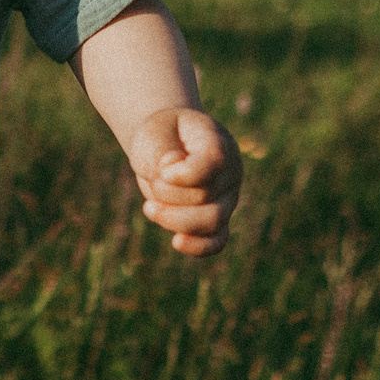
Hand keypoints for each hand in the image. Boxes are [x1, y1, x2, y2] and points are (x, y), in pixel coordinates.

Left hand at [129, 106, 240, 256]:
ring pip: (211, 222)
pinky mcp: (217, 220)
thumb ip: (162, 151)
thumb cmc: (161, 135)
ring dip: (173, 219)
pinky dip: (198, 246)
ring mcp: (227, 198)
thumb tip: (171, 173)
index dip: (185, 174)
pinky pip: (217, 241)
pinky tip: (176, 242)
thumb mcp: (155, 133)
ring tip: (149, 207)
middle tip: (151, 181)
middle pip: (205, 197)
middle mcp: (230, 172)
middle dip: (167, 194)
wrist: (166, 144)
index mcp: (219, 143)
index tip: (162, 170)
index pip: (213, 162)